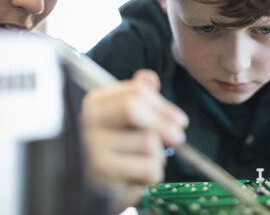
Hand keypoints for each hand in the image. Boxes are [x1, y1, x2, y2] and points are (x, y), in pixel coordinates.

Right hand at [80, 69, 188, 212]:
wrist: (94, 192)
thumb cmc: (116, 152)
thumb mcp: (126, 121)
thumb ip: (138, 97)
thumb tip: (150, 79)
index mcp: (96, 103)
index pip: (135, 91)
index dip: (163, 106)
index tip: (179, 120)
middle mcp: (88, 121)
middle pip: (133, 108)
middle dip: (163, 123)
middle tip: (178, 138)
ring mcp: (91, 148)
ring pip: (147, 141)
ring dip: (158, 156)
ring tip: (145, 163)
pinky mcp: (101, 174)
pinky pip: (147, 167)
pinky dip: (152, 176)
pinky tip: (139, 178)